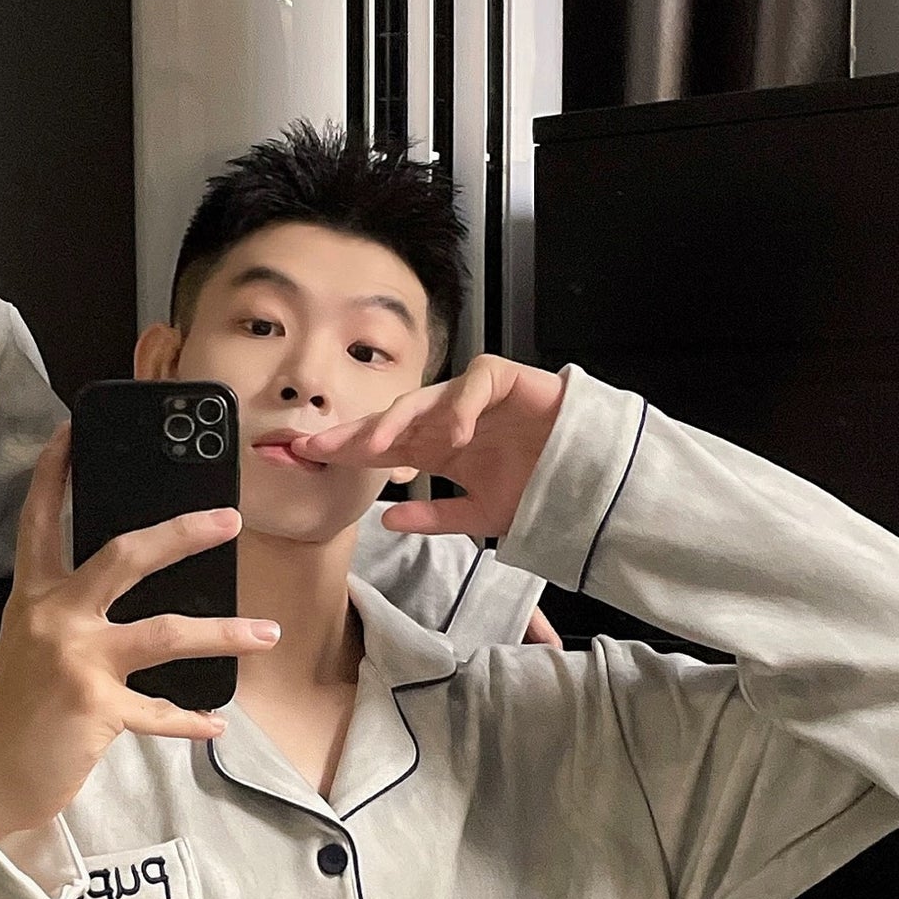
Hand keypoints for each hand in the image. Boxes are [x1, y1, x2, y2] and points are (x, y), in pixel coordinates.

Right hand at [0, 427, 271, 843]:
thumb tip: (138, 594)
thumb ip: (72, 614)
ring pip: (165, 631)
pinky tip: (217, 724)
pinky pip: (161, 711)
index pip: (41, 521)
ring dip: (224, 632)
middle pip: (125, 556)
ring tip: (266, 633)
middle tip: (229, 520)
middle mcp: (54, 618)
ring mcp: (75, 660)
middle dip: (183, 533)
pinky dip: (193, 721)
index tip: (73, 431)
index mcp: (35, 597)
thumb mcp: (34, 648)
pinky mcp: (95, 707)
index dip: (54, 473)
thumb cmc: (20, 711)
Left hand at [290, 353, 566, 537]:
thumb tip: (386, 518)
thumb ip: (435, 517)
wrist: (591, 481)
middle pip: (393, 420)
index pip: (383, 447)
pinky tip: (453, 435)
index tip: (307, 457)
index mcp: (438, 449)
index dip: (346, 450)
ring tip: (375, 446)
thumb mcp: (480, 515)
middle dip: (354, 432)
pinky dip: (462, 406)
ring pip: (426, 397)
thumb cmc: (539, 490)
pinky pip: (476, 382)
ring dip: (398, 420)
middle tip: (317, 445)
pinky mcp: (508, 380)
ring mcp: (476, 399)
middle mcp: (449, 420)